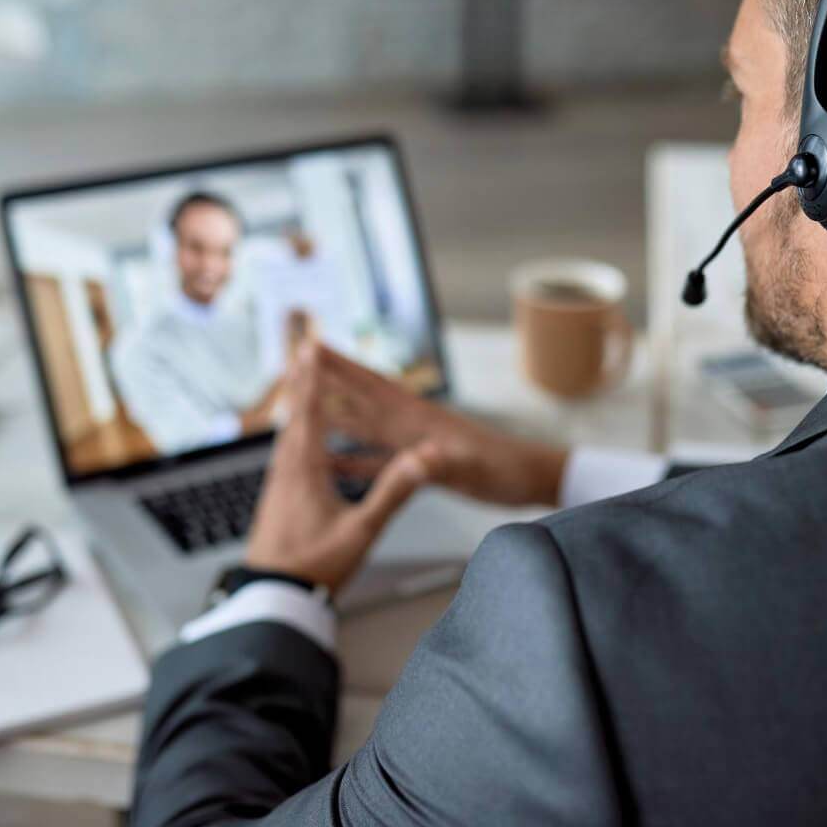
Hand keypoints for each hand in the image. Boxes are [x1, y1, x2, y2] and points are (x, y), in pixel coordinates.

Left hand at [244, 346, 437, 590]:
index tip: (311, 348)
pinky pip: (283, 459)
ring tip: (297, 392)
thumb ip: (392, 493)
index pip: (310, 412)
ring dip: (293, 410)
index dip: (312, 378)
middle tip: (300, 355)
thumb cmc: (316, 567)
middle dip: (299, 384)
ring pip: (283, 438)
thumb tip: (420, 460)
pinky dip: (290, 440)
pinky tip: (294, 450)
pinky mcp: (274, 504)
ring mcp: (275, 488)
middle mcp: (284, 472)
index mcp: (304, 471)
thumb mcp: (362, 531)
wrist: (273, 599)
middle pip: (292, 417)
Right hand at [312, 345, 567, 507]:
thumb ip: (441, 465)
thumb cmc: (506, 471)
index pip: (371, 387)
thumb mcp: (472, 470)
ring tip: (301, 406)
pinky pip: (375, 460)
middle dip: (330, 379)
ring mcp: (414, 444)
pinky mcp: (419, 464)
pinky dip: (350, 460)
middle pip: (361, 397)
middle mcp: (411, 426)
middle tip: (296, 360)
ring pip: (364, 426)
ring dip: (335, 415)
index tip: (312, 347)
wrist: (531, 479)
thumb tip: (416, 461)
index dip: (341, 368)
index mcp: (419, 420)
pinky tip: (330, 463)